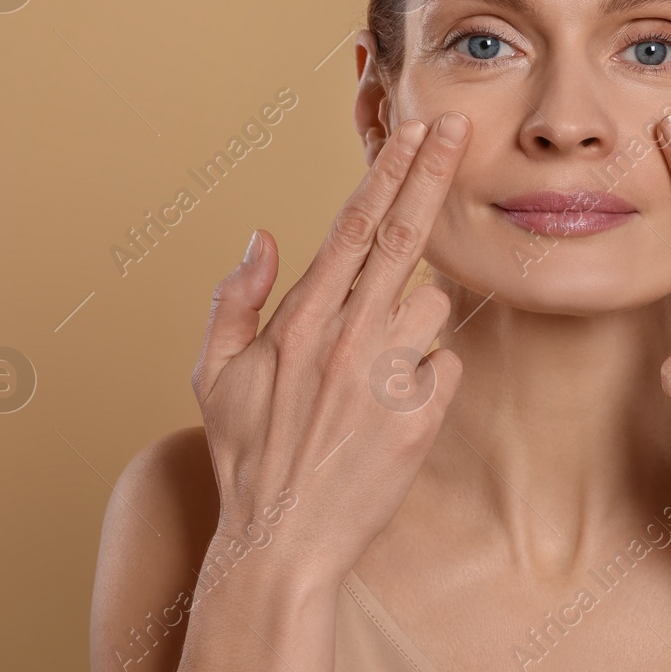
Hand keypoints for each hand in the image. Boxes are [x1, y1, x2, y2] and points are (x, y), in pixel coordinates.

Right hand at [190, 111, 470, 591]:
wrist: (281, 543)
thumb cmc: (247, 455)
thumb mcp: (213, 374)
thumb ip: (235, 298)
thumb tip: (264, 234)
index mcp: (300, 318)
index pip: (354, 227)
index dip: (388, 172)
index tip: (413, 131)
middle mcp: (348, 336)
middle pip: (406, 235)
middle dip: (433, 173)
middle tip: (457, 128)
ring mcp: (389, 375)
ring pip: (435, 306)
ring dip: (417, 320)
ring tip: (374, 367)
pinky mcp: (422, 416)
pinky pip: (445, 367)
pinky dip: (426, 377)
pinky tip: (391, 408)